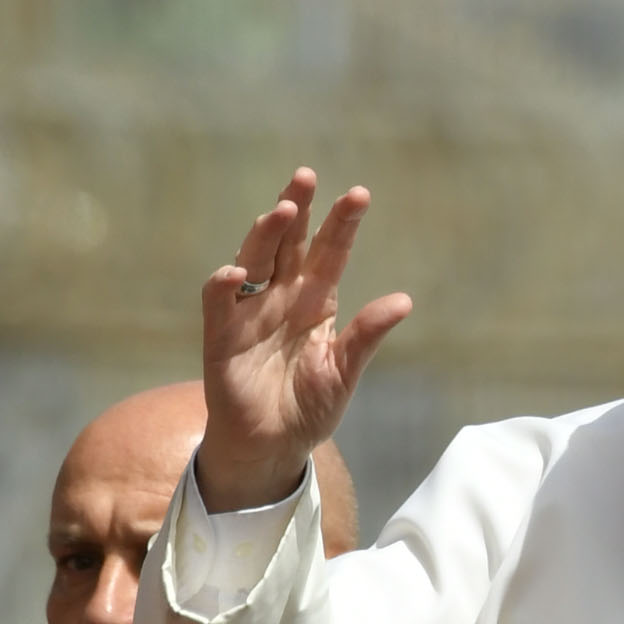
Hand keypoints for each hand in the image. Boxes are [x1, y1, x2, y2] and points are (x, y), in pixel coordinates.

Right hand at [198, 166, 413, 511]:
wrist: (272, 448)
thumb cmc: (308, 407)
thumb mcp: (344, 372)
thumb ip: (366, 335)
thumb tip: (404, 300)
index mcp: (316, 301)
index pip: (330, 252)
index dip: (342, 223)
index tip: (359, 195)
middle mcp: (282, 296)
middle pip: (289, 242)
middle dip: (297, 208)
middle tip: (306, 176)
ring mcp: (251, 312)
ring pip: (255, 258)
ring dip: (265, 233)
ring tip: (282, 210)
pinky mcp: (221, 335)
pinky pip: (219, 301)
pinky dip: (225, 284)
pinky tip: (239, 272)